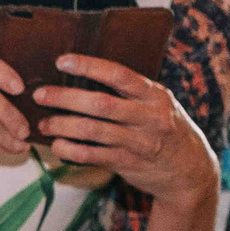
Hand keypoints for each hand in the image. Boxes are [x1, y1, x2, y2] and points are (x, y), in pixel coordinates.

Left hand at [35, 55, 219, 205]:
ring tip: (44, 124)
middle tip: (40, 95)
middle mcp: (149, 116)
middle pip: (101, 104)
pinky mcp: (130, 164)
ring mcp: (140, 141)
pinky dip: (72, 150)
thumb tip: (82, 78)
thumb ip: (129, 94)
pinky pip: (95, 156)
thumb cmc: (163, 129)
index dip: (89, 66)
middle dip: (66, 98)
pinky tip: (58, 145)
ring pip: (95, 131)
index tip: (61, 61)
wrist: (189, 169)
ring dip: (63, 126)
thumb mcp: (156, 105)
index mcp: (154, 95)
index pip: (119, 75)